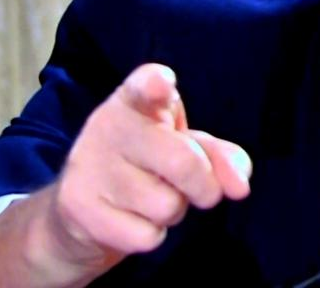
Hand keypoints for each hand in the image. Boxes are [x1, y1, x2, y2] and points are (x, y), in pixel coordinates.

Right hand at [0, 64, 252, 287]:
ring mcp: (89, 166)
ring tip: (150, 197)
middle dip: (205, 186)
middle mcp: (108, 125)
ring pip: (167, 206)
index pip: (144, 85)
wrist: (79, 210)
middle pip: (183, 162)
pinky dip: (150, 235)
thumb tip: (240, 186)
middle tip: (198, 190)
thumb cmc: (145, 166)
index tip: (163, 83)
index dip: (156, 84)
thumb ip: (220, 157)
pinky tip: (129, 218)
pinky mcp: (78, 206)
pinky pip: (146, 236)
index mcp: (135, 101)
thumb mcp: (185, 148)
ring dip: (172, 212)